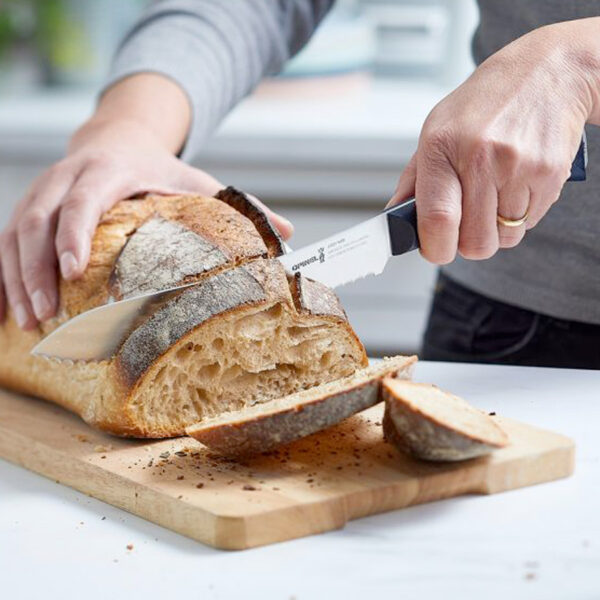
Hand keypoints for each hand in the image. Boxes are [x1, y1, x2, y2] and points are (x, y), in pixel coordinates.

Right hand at [0, 101, 292, 330]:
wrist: (119, 137)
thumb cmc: (160, 168)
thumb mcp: (199, 179)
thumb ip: (239, 204)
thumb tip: (289, 232)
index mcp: (109, 171)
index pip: (83, 200)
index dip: (73, 233)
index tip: (71, 269)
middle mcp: (67, 178)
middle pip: (36, 220)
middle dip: (35, 269)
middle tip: (47, 316)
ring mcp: (42, 192)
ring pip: (12, 233)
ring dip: (15, 279)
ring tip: (27, 322)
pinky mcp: (30, 208)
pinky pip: (4, 241)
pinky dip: (3, 275)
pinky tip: (6, 310)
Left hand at [388, 19, 599, 263]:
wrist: (546, 72)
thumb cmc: (483, 105)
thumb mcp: (435, 130)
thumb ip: (414, 181)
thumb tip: (396, 219)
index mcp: (441, 147)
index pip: (438, 220)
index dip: (435, 248)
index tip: (435, 249)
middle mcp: (480, 157)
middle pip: (475, 243)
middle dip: (469, 243)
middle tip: (467, 223)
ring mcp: (518, 166)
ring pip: (504, 238)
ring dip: (496, 229)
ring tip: (494, 196)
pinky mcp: (550, 173)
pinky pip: (530, 223)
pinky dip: (520, 215)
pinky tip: (516, 185)